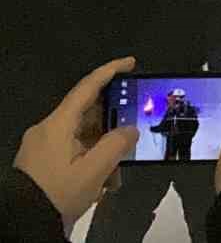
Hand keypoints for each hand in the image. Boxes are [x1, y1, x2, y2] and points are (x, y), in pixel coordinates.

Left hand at [12, 56, 138, 227]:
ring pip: (83, 136)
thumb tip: (130, 130)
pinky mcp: (42, 162)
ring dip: (104, 150)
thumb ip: (116, 145)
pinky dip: (91, 160)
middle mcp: (48, 130)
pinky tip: (102, 182)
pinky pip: (73, 150)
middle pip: (88, 114)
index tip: (131, 63)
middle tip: (133, 134)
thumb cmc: (58, 192)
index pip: (87, 88)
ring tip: (116, 175)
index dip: (110, 72)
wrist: (23, 221)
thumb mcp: (94, 171)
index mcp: (58, 124)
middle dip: (113, 126)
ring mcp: (43, 146)